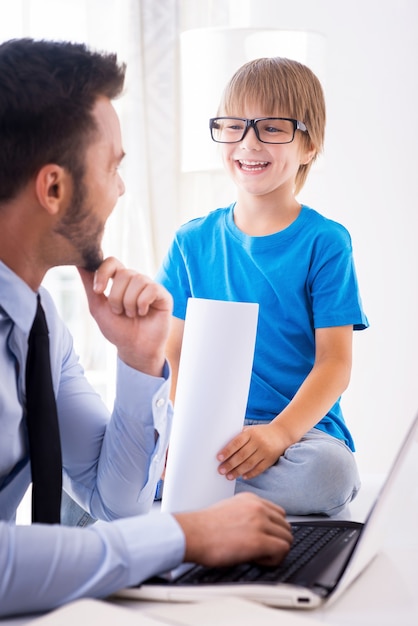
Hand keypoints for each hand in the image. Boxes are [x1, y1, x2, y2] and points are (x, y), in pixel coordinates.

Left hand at [78, 257, 172, 375]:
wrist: (135, 349)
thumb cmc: (118, 330)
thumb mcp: (98, 307)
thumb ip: (89, 285)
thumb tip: (78, 263)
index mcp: (120, 281)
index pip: (112, 262)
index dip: (103, 273)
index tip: (98, 291)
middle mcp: (136, 280)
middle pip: (123, 274)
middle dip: (116, 297)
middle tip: (119, 312)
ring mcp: (150, 287)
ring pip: (137, 281)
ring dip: (129, 303)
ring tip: (132, 315)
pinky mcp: (163, 295)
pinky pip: (151, 289)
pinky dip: (142, 304)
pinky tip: (144, 313)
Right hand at [174, 493, 291, 567]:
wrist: (193, 534)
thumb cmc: (204, 527)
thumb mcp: (229, 509)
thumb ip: (246, 514)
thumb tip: (256, 529)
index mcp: (251, 499)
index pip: (279, 513)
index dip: (274, 529)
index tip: (265, 538)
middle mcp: (258, 507)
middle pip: (285, 525)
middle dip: (277, 540)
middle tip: (262, 550)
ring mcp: (260, 522)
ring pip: (287, 538)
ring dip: (276, 550)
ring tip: (258, 556)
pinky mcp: (259, 540)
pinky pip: (282, 550)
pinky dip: (274, 559)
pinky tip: (258, 560)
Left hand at [217, 423, 286, 480]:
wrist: (281, 434)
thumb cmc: (260, 433)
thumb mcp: (250, 430)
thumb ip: (239, 436)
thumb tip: (221, 445)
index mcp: (251, 432)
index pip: (237, 442)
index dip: (227, 450)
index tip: (219, 458)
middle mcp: (259, 441)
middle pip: (242, 455)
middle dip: (230, 464)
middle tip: (221, 470)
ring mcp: (265, 451)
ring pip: (249, 463)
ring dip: (238, 471)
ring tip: (229, 476)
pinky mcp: (270, 459)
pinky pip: (259, 469)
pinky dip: (250, 474)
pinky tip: (243, 477)